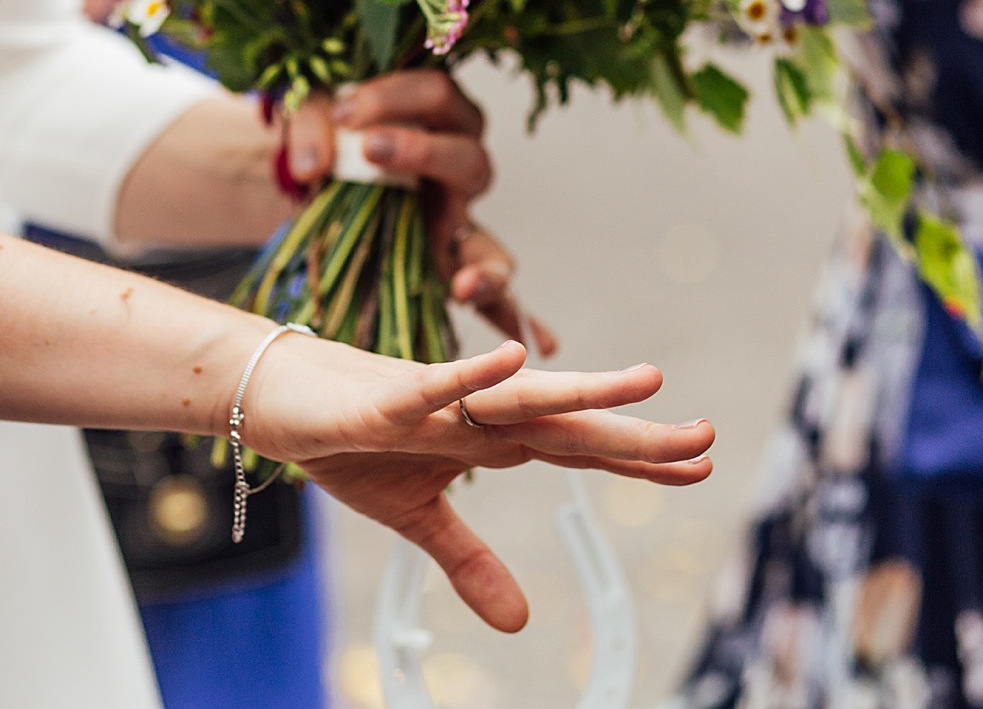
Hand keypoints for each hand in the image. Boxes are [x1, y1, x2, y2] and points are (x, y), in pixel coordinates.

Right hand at [241, 338, 713, 630]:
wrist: (277, 397)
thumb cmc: (349, 442)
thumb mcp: (413, 517)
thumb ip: (469, 561)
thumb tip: (520, 623)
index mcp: (489, 438)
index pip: (576, 449)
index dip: (636, 458)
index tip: (701, 464)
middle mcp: (477, 412)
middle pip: (567, 425)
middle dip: (635, 433)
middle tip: (705, 440)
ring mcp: (436, 401)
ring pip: (520, 398)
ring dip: (582, 391)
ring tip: (647, 381)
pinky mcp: (385, 399)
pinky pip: (434, 387)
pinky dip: (471, 375)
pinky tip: (514, 357)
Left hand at [286, 72, 557, 353]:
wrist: (318, 171)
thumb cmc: (330, 129)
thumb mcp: (315, 113)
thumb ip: (312, 129)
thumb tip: (312, 167)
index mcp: (440, 116)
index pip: (437, 94)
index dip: (395, 98)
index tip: (345, 113)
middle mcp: (461, 172)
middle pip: (470, 161)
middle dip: (424, 153)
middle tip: (371, 150)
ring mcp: (458, 227)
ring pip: (490, 249)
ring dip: (484, 271)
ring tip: (463, 289)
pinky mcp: (446, 268)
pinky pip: (493, 300)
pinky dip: (513, 320)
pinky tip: (541, 345)